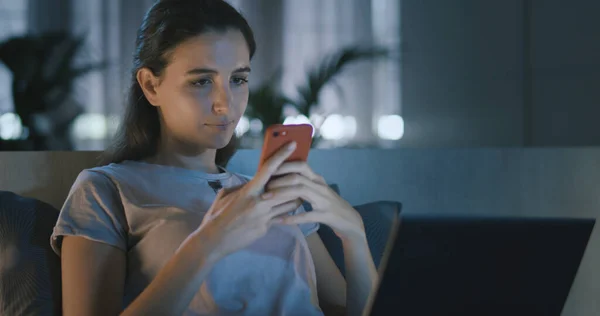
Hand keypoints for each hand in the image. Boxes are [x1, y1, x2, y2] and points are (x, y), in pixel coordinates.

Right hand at [194, 142, 302, 258]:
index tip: (292, 144)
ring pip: (290, 204)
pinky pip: (282, 217)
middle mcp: (259, 202)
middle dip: (295, 182)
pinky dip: (284, 213)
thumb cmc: (218, 215)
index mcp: (248, 190)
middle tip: (300, 177)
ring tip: (296, 194)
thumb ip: (241, 187)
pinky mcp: (266, 228)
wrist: (215, 240)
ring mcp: (264, 216)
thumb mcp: (226, 195)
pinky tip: (282, 211)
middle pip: (287, 187)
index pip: (268, 169)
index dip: (282, 155)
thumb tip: (252, 182)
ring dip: (295, 198)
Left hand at [263, 161, 365, 240]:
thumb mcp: (318, 190)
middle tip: (264, 185)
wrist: (349, 221)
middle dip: (279, 179)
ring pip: (301, 192)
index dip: (285, 164)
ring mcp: (324, 201)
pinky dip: (293, 217)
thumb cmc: (330, 205)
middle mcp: (320, 187)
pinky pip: (307, 216)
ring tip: (266, 198)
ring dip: (282, 194)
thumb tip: (285, 177)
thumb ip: (305, 183)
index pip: (301, 165)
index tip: (269, 167)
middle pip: (298, 177)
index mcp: (317, 180)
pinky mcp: (325, 215)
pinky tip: (281, 220)